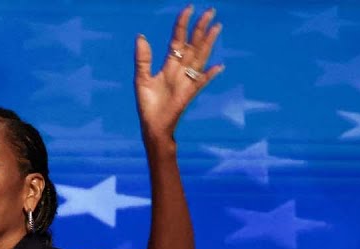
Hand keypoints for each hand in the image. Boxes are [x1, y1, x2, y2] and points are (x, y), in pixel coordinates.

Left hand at [134, 5, 223, 143]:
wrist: (152, 125)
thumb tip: (141, 37)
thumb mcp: (141, 79)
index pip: (178, 40)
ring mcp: (187, 80)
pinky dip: (209, 75)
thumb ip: (143, 59)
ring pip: (200, 57)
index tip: (189, 9)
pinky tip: (219, 67)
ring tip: (216, 27)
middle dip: (201, 28)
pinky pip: (201, 82)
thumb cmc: (148, 104)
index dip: (182, 25)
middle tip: (210, 11)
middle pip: (193, 44)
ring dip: (208, 43)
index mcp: (169, 64)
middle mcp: (180, 69)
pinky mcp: (189, 93)